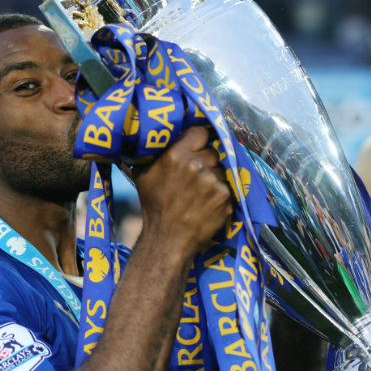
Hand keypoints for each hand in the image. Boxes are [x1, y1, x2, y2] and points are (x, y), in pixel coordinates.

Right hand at [132, 126, 231, 254]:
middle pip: (212, 151)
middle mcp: (196, 164)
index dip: (198, 139)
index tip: (196, 146)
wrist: (168, 238)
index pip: (200, 132)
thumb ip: (154, 153)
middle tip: (195, 175)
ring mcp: (212, 180)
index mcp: (175, 154)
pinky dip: (219, 193)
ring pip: (220, 168)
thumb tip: (158, 137)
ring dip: (213, 177)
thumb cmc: (153, 205)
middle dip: (205, 160)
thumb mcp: (143, 173)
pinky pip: (226, 186)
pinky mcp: (225, 196)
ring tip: (200, 192)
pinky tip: (207, 202)